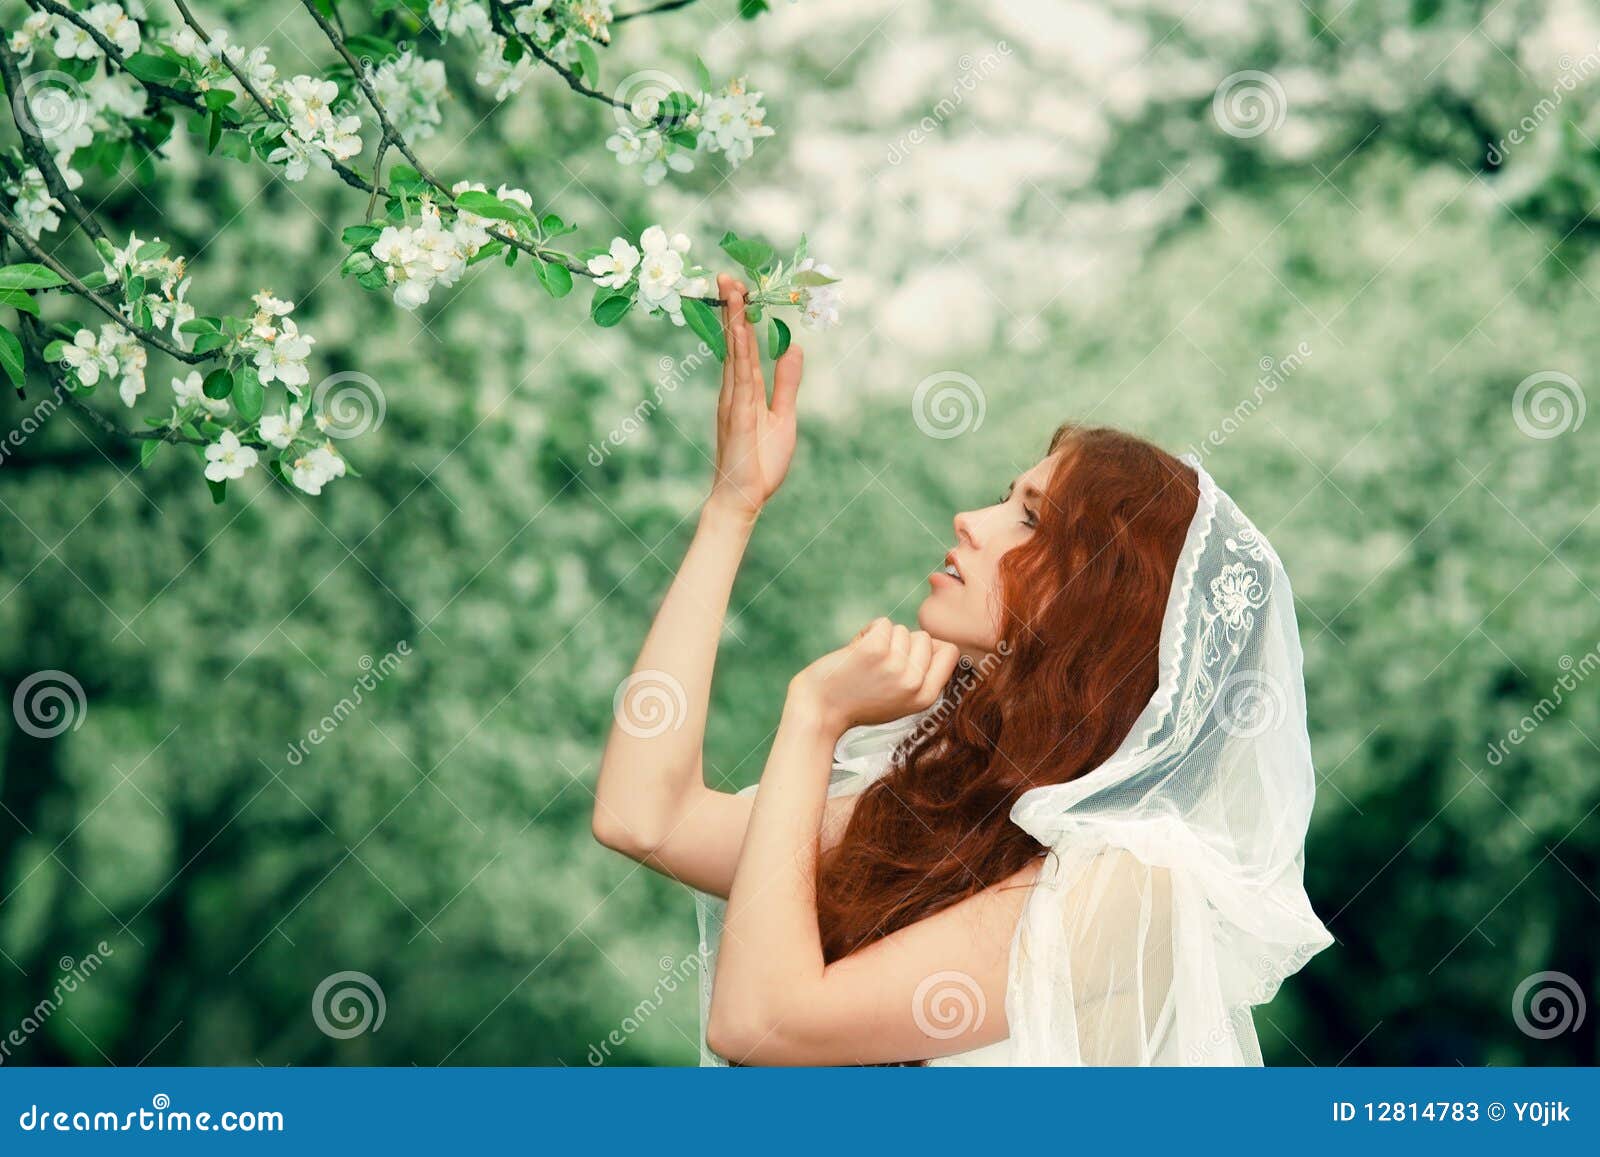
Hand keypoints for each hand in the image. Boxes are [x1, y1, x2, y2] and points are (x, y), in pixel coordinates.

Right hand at [708, 273, 803, 519]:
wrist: (745, 498)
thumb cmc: (761, 462)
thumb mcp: (784, 416)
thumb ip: (786, 382)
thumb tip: (792, 348)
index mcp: (745, 390)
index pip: (744, 346)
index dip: (742, 317)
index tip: (741, 288)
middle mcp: (734, 390)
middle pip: (735, 342)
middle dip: (732, 308)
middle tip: (728, 275)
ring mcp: (733, 400)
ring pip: (735, 352)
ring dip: (734, 320)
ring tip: (732, 290)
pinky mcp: (737, 413)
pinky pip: (740, 376)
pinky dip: (739, 351)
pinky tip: (739, 330)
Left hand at [791, 618, 962, 732]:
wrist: (820, 712)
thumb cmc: (859, 703)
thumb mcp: (901, 701)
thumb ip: (922, 677)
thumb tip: (935, 642)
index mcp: (926, 697)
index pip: (950, 652)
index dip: (929, 648)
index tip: (908, 657)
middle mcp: (914, 682)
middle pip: (923, 637)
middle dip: (901, 644)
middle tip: (879, 666)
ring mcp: (895, 666)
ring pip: (901, 630)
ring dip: (882, 639)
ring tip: (865, 662)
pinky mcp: (874, 650)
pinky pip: (882, 623)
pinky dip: (867, 632)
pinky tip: (856, 651)